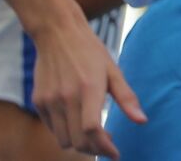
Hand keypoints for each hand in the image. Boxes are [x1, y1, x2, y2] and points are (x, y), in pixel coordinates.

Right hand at [31, 13, 145, 157]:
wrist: (57, 33)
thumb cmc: (90, 50)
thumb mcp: (113, 70)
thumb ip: (126, 97)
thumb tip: (142, 121)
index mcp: (88, 89)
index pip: (92, 130)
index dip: (104, 147)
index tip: (115, 153)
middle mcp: (66, 98)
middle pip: (77, 141)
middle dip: (94, 150)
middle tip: (107, 144)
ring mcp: (49, 101)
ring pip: (62, 139)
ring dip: (79, 143)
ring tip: (94, 134)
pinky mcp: (38, 101)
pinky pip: (52, 128)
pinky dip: (65, 131)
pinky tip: (77, 121)